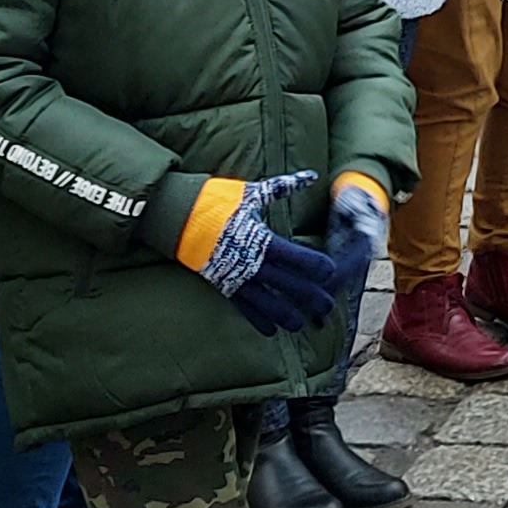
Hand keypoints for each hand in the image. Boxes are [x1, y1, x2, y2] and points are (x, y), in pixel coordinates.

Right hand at [186, 184, 366, 336]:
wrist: (177, 216)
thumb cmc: (216, 201)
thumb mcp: (252, 193)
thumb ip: (283, 187)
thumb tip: (311, 176)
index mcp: (260, 239)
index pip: (296, 258)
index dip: (316, 266)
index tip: (331, 271)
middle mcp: (251, 263)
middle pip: (288, 285)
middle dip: (310, 297)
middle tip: (328, 306)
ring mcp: (236, 277)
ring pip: (267, 304)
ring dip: (286, 315)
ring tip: (302, 324)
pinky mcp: (224, 286)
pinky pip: (244, 308)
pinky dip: (258, 321)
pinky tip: (272, 331)